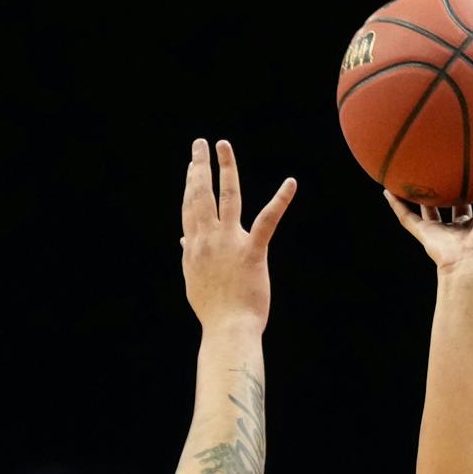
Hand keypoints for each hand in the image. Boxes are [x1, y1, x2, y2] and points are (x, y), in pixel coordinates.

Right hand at [181, 139, 295, 328]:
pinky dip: (280, 200)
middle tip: (200, 143)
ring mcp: (229, 243)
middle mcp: (207, 239)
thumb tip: (182, 241)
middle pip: (201, 194)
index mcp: (193, 246)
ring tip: (223, 146)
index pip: (189, 207)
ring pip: (227, 197)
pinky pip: (267, 221)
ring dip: (225, 168)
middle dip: (199, 166)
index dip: (190, 184)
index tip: (192, 166)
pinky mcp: (253, 252)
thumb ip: (189, 256)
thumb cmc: (214, 309)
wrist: (227, 329)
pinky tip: (290, 183)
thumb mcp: (194, 280)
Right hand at [386, 147, 472, 274]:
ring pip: (430, 209)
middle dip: (450, 185)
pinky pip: (408, 218)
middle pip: (455, 202)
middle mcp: (463, 226)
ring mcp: (443, 232)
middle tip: (443, 160)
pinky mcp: (426, 236)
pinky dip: (397, 205)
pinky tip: (388, 188)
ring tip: (412, 172)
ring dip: (421, 194)